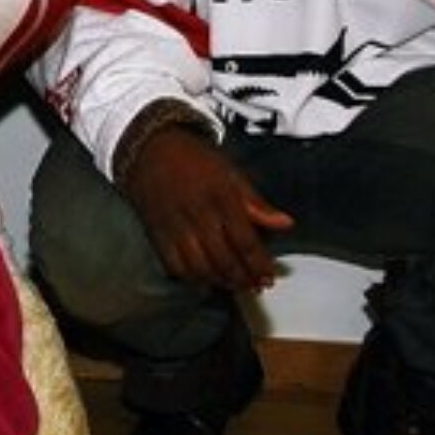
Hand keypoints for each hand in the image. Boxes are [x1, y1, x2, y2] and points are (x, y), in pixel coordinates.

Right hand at [121, 124, 294, 292]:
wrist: (150, 149)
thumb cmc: (193, 159)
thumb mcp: (231, 173)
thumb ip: (257, 203)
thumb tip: (285, 223)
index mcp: (221, 198)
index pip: (245, 241)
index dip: (259, 264)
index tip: (269, 275)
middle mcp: (198, 215)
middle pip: (224, 259)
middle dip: (244, 278)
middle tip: (255, 285)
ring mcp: (176, 226)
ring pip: (201, 267)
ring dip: (221, 281)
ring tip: (235, 285)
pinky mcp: (158, 233)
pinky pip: (175, 265)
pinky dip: (192, 279)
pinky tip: (205, 281)